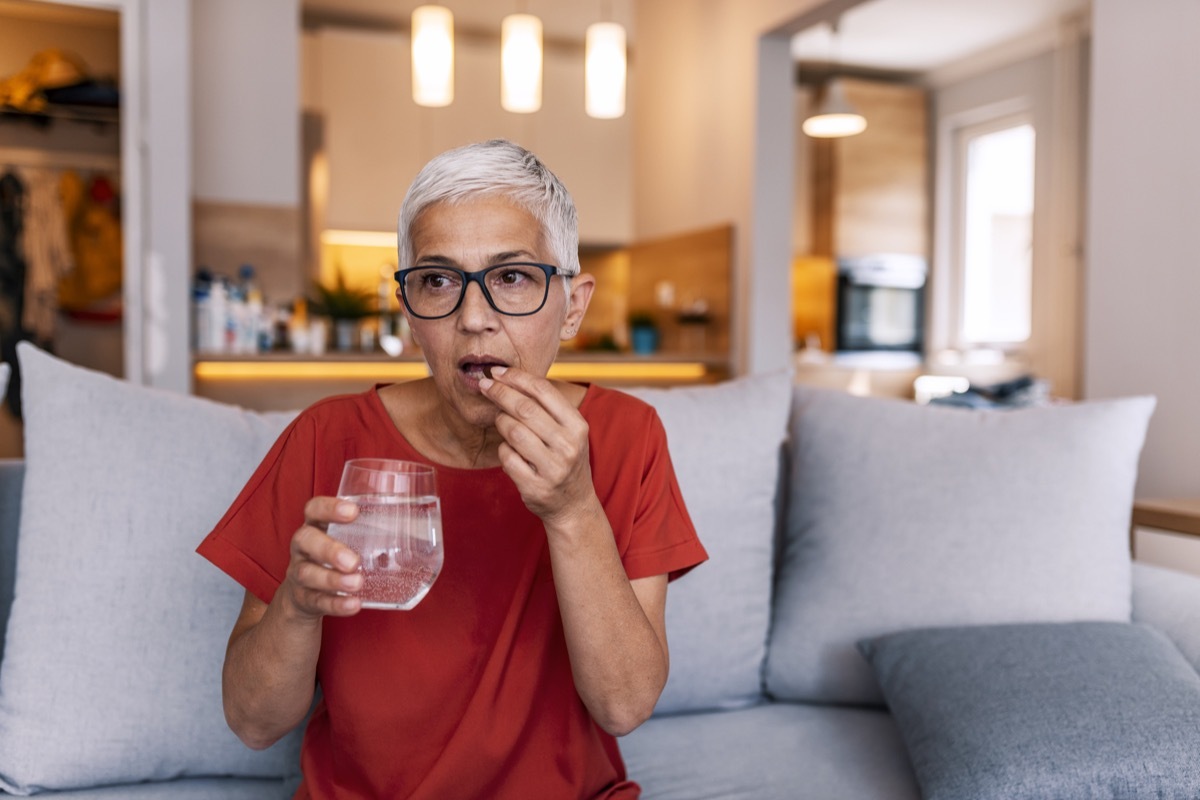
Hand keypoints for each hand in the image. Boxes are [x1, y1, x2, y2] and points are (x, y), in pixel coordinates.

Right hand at [278, 497, 363, 621]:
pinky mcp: (303, 598)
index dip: (329, 508)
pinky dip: (335, 604)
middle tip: (353, 561)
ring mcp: (299, 573)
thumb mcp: (346, 539)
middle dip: (329, 550)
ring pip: (308, 574)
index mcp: (315, 526)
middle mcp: (303, 547)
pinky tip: (353, 604)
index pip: (314, 508)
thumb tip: (421, 522)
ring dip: (333, 580)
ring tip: (357, 583)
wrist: (305, 595)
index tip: (353, 511)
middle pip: (305, 540)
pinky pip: (316, 601)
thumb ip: (370, 530)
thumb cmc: (335, 557)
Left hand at [479, 366, 598, 525]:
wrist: (573, 505)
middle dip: (500, 393)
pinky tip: (509, 450)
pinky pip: (506, 457)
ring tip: (501, 421)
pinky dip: (503, 450)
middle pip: (524, 409)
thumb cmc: (565, 460)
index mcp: (577, 426)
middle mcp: (568, 446)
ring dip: (501, 422)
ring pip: (513, 431)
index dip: (517, 378)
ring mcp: (552, 468)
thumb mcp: (569, 432)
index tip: (498, 372)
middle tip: (485, 385)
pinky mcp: (535, 486)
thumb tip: (511, 378)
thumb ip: (548, 408)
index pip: (544, 391)